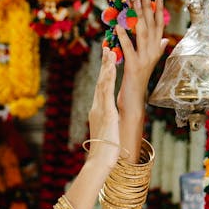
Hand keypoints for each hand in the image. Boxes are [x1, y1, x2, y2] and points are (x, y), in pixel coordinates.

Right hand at [87, 46, 119, 168]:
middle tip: (106, 48)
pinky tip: (111, 68)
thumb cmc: (106, 151)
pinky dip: (108, 79)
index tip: (107, 60)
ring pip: (102, 83)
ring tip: (109, 51)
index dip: (104, 73)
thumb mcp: (108, 133)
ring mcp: (100, 109)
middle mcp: (97, 108)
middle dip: (103, 65)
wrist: (101, 161)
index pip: (102, 88)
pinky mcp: (106, 113)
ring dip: (105, 66)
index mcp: (98, 111)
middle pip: (101, 81)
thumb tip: (111, 121)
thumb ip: (109, 124)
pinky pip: (107, 93)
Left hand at [116, 0, 167, 110]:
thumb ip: (156, 49)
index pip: (159, 26)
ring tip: (132, 1)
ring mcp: (144, 59)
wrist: (134, 101)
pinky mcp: (134, 67)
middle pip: (151, 25)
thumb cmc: (138, 81)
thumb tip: (165, 38)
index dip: (159, 10)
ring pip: (142, 33)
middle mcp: (153, 53)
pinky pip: (128, 49)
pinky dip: (124, 37)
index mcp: (156, 50)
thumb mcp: (148, 63)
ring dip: (137, 16)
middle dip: (147, 7)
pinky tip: (118, 26)